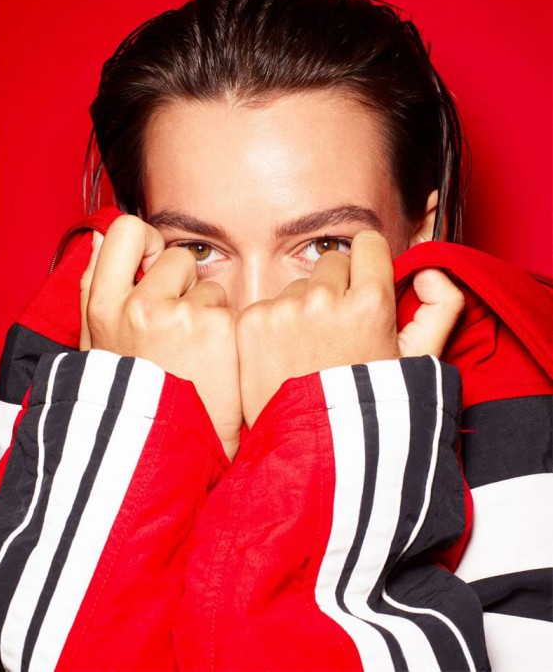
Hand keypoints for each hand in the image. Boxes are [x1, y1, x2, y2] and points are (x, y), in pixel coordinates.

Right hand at [80, 216, 241, 459]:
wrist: (166, 451)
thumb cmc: (133, 397)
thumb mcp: (99, 347)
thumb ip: (94, 290)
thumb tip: (97, 240)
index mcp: (104, 307)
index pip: (124, 232)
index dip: (146, 241)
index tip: (154, 264)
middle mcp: (140, 306)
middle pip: (177, 256)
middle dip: (184, 282)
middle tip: (179, 324)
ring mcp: (181, 316)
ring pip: (209, 286)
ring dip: (208, 312)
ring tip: (195, 355)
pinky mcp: (218, 329)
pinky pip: (230, 309)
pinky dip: (227, 334)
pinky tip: (214, 365)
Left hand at [236, 231, 463, 425]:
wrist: (316, 450)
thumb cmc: (371, 406)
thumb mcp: (420, 361)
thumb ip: (442, 307)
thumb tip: (429, 270)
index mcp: (369, 302)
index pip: (367, 243)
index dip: (369, 266)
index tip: (364, 289)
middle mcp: (323, 299)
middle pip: (331, 262)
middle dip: (337, 289)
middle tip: (338, 334)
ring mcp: (282, 310)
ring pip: (299, 285)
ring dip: (305, 308)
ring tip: (311, 352)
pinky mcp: (251, 323)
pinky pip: (269, 304)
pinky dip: (275, 325)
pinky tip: (285, 358)